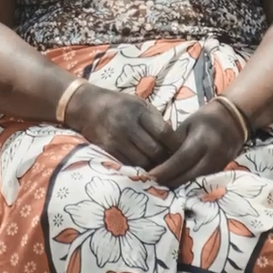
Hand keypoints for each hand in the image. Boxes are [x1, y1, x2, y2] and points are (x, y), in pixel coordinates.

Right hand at [65, 84, 180, 169]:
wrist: (88, 106)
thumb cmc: (120, 104)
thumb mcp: (140, 104)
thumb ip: (156, 120)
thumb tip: (176, 140)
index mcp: (140, 111)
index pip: (164, 132)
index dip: (176, 145)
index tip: (184, 151)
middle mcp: (128, 125)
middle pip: (155, 151)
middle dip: (166, 160)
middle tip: (174, 164)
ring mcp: (116, 139)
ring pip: (142, 162)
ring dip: (153, 167)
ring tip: (161, 168)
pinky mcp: (107, 150)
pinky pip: (128, 164)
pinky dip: (138, 169)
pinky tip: (145, 168)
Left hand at [145, 100, 243, 186]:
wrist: (235, 118)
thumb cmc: (206, 119)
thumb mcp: (187, 125)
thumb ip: (174, 143)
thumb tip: (158, 161)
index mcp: (202, 140)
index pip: (181, 160)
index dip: (165, 170)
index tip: (149, 176)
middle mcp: (212, 155)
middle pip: (188, 175)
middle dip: (168, 181)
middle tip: (151, 182)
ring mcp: (219, 165)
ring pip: (195, 181)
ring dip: (177, 184)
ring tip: (161, 184)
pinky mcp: (221, 170)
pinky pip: (202, 180)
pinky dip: (188, 183)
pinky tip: (177, 182)